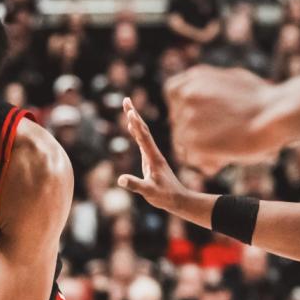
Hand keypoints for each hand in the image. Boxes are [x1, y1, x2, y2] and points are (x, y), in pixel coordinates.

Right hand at [115, 97, 186, 211]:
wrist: (178, 200)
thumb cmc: (165, 196)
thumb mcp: (149, 192)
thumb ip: (136, 185)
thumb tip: (121, 180)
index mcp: (153, 158)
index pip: (143, 137)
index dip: (136, 124)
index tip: (129, 111)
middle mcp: (153, 153)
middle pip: (143, 129)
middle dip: (134, 114)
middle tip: (126, 99)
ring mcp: (152, 155)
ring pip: (143, 133)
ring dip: (135, 120)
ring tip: (127, 108)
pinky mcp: (150, 160)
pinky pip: (142, 141)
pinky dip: (136, 131)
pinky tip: (131, 127)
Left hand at [163, 66, 281, 172]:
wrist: (277, 114)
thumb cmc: (263, 100)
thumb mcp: (233, 80)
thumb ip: (210, 87)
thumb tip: (197, 98)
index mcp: (195, 77)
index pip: (174, 95)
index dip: (185, 110)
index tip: (202, 120)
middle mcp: (187, 95)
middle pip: (178, 123)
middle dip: (195, 135)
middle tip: (221, 141)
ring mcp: (188, 118)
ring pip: (183, 143)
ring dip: (202, 151)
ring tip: (226, 152)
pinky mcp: (193, 141)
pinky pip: (193, 159)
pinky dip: (208, 162)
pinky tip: (225, 160)